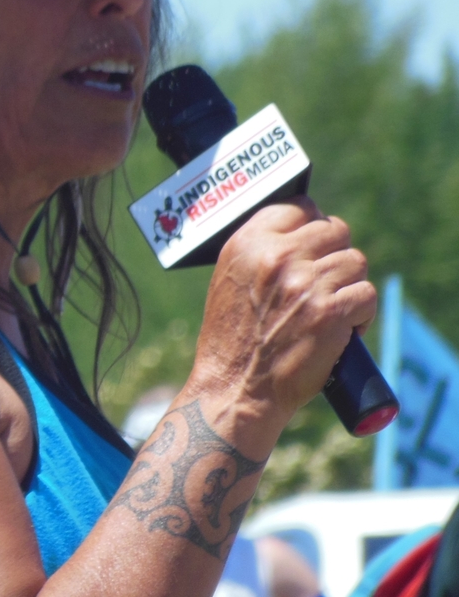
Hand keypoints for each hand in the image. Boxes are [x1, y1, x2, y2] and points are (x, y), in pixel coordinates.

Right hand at [190, 197, 376, 431]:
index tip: (315, 244)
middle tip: (326, 280)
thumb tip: (304, 231)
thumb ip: (260, 250)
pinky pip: (366, 294)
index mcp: (248, 243)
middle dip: (336, 254)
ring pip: (355, 261)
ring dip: (349, 284)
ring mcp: (306, 283)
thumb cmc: (231, 338)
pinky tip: (343, 328)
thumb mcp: (230, 278)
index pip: (298, 208)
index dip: (313, 225)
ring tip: (332, 307)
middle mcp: (277, 257)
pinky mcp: (330, 313)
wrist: (235, 388)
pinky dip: (361, 314)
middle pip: (334, 230)